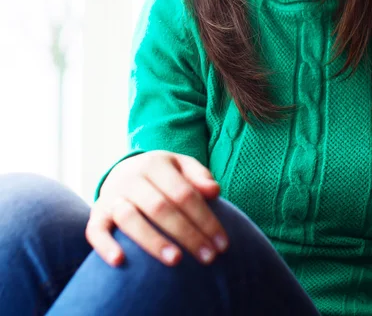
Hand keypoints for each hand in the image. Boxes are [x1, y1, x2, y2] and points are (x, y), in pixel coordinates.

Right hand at [85, 150, 228, 267]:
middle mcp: (131, 178)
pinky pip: (95, 231)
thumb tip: (214, 191)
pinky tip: (119, 261)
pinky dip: (105, 246)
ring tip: (176, 261)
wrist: (122, 171)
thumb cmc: (162, 175)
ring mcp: (112, 196)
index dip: (205, 219)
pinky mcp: (97, 214)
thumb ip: (199, 176)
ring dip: (154, 241)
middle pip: (161, 207)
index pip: (183, 193)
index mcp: (155, 164)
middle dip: (187, 234)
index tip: (222, 244)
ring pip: (130, 219)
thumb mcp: (181, 166)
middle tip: (209, 258)